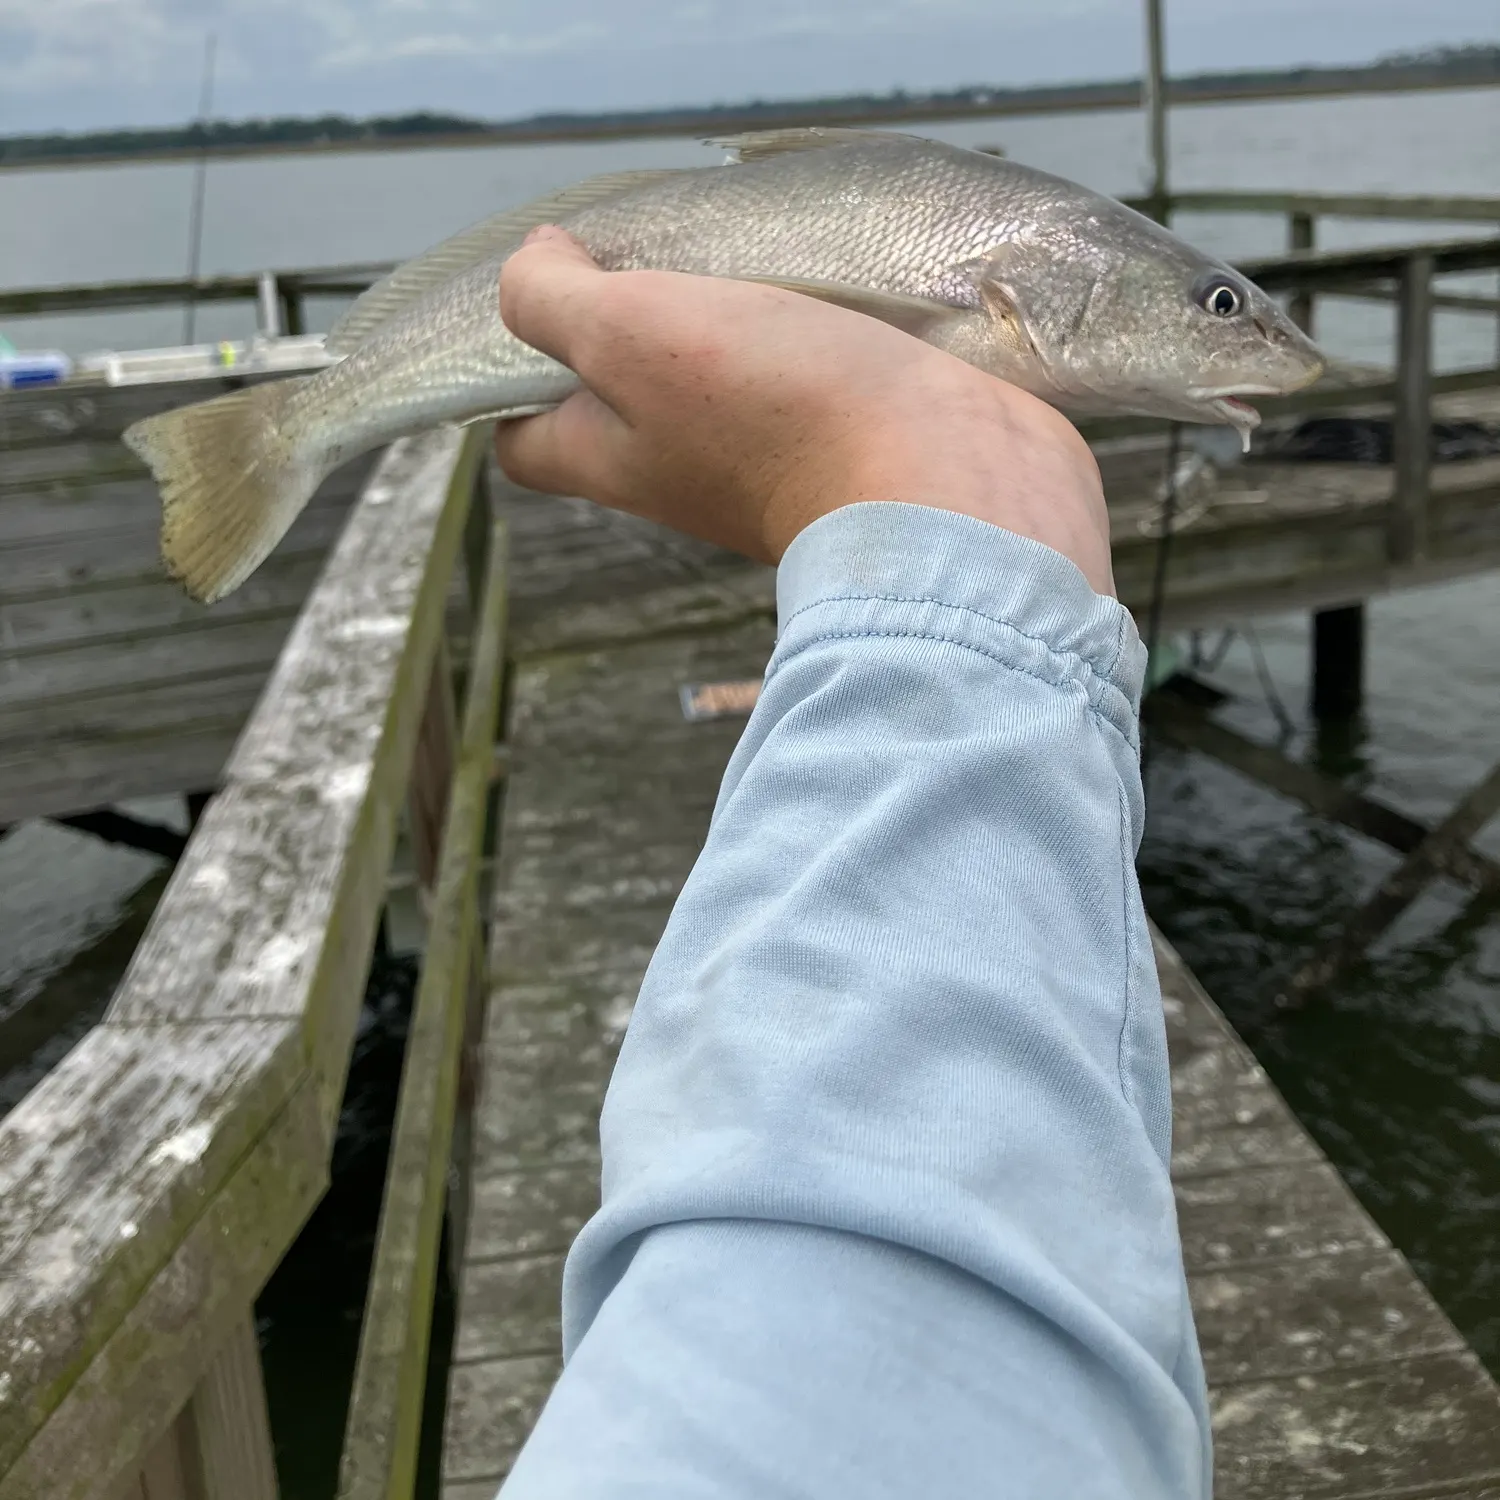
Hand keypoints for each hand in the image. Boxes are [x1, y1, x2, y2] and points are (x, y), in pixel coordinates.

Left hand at [496, 226, 1113, 595]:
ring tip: (728, 254)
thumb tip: (536, 267)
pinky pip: (797, 375)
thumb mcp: (631, 335)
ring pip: (713, 382)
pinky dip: (794, 326)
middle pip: (621, 405)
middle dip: (622, 323)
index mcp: (616, 461)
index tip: (544, 304)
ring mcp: (767, 457)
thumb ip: (555, 303)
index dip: (511, 381)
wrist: (946, 481)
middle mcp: (683, 471)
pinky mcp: (845, 434)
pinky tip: (809, 280)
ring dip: (717, 317)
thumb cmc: (778, 415)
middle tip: (646, 253)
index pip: (527, 443)